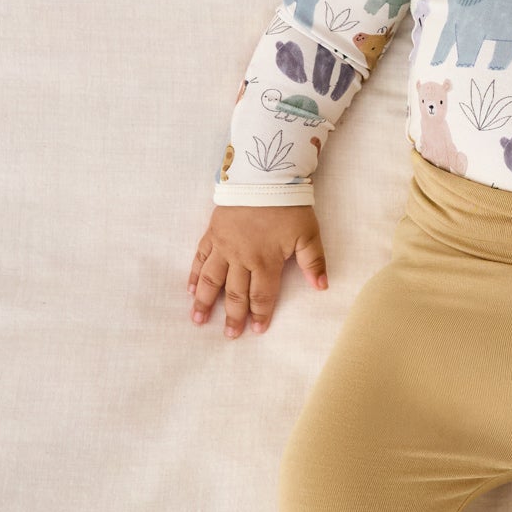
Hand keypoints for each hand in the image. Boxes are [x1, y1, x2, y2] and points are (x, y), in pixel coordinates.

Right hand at [187, 206, 327, 337]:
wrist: (263, 176)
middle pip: (235, 293)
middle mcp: (241, 258)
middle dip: (233, 316)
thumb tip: (321, 287)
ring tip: (197, 320)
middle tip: (229, 334)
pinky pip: (199, 258)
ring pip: (211, 279)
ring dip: (203, 301)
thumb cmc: (288, 206)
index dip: (260, 314)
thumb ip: (314, 262)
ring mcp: (223, 246)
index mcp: (265, 261)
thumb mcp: (308, 233)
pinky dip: (193, 274)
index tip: (257, 330)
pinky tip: (189, 289)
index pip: (261, 295)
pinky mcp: (212, 233)